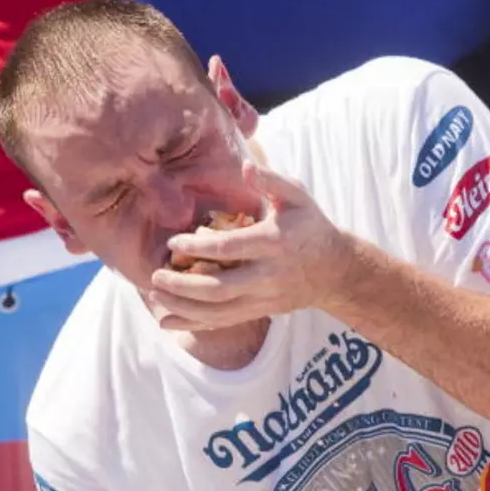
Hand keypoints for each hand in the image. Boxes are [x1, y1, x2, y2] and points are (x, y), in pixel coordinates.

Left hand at [149, 162, 355, 330]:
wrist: (335, 270)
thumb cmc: (310, 225)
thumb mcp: (297, 197)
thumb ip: (271, 180)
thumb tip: (245, 167)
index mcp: (274, 243)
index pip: (230, 248)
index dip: (198, 246)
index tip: (174, 242)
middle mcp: (268, 275)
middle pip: (219, 288)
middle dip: (183, 286)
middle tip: (156, 276)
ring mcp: (264, 297)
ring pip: (218, 310)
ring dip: (183, 307)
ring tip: (154, 295)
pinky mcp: (260, 311)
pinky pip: (223, 322)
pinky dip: (193, 323)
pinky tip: (166, 321)